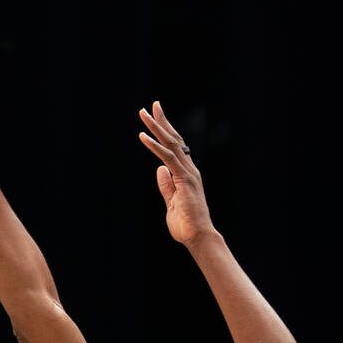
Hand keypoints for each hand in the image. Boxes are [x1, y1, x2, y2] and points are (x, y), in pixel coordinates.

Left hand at [137, 101, 213, 245]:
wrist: (198, 236)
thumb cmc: (186, 224)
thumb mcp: (170, 201)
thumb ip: (166, 185)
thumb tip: (159, 169)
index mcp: (186, 174)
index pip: (176, 147)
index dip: (166, 131)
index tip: (156, 117)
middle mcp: (189, 169)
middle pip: (174, 139)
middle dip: (162, 121)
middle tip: (153, 105)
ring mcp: (188, 173)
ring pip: (170, 144)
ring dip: (156, 127)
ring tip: (144, 113)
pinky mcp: (184, 179)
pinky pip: (167, 158)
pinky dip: (154, 146)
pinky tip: (144, 136)